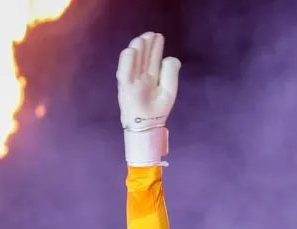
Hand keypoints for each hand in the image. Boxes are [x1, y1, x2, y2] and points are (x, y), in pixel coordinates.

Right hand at [117, 32, 181, 165]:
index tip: (158, 36)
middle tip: (150, 34)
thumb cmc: (157, 112)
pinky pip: (124, 73)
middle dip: (146, 45)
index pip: (152, 59)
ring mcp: (131, 82)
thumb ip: (171, 74)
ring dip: (137, 50)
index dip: (155, 48)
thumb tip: (171, 58)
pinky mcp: (125, 89)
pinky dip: (127, 62)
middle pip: (142, 58)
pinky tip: (131, 51)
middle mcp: (140, 78)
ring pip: (133, 63)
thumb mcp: (169, 91)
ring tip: (142, 39)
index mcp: (151, 78)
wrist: (147, 127)